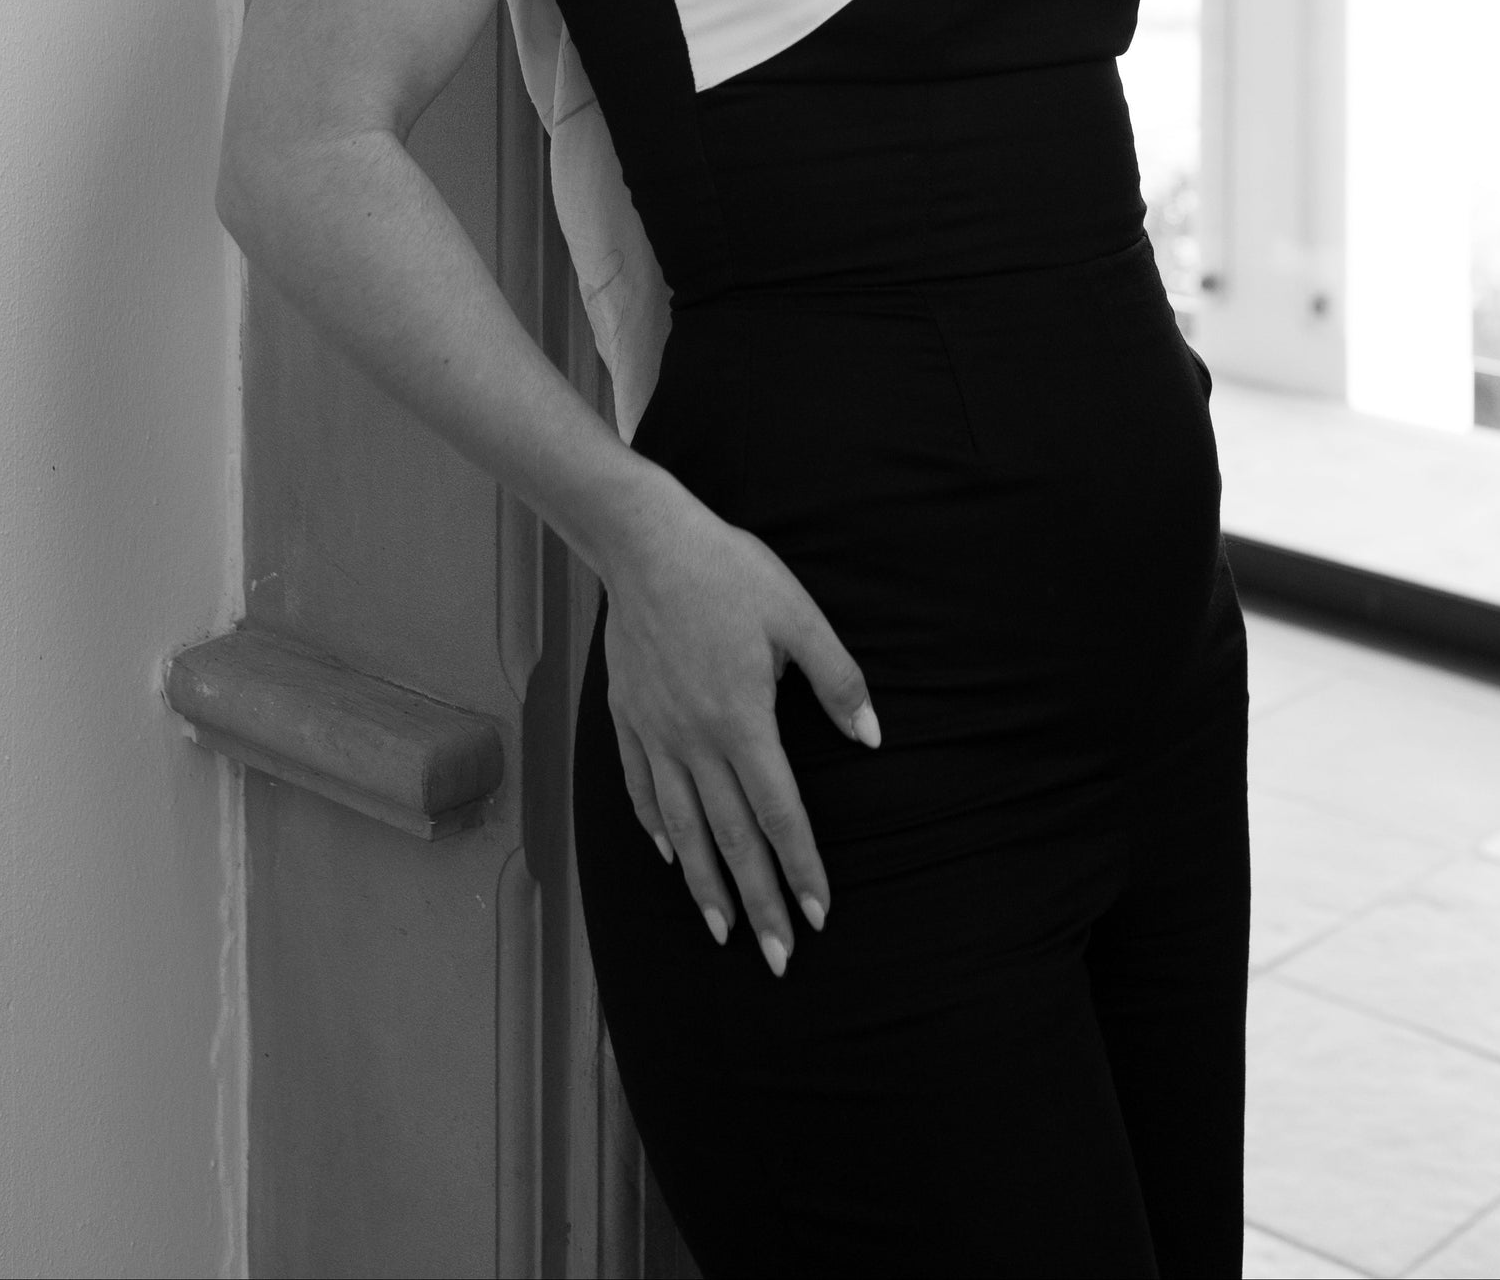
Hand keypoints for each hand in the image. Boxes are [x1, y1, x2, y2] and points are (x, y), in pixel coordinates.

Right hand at [602, 474, 880, 976]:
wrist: (645, 541)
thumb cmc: (728, 572)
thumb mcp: (798, 615)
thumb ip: (837, 680)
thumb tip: (872, 737)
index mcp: (744, 720)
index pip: (779, 813)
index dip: (802, 867)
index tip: (819, 916)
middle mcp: (695, 740)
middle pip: (731, 837)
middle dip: (758, 901)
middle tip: (776, 958)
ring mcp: (656, 732)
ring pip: (683, 826)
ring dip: (704, 884)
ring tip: (722, 929)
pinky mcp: (628, 717)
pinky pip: (640, 788)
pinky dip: (657, 828)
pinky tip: (669, 856)